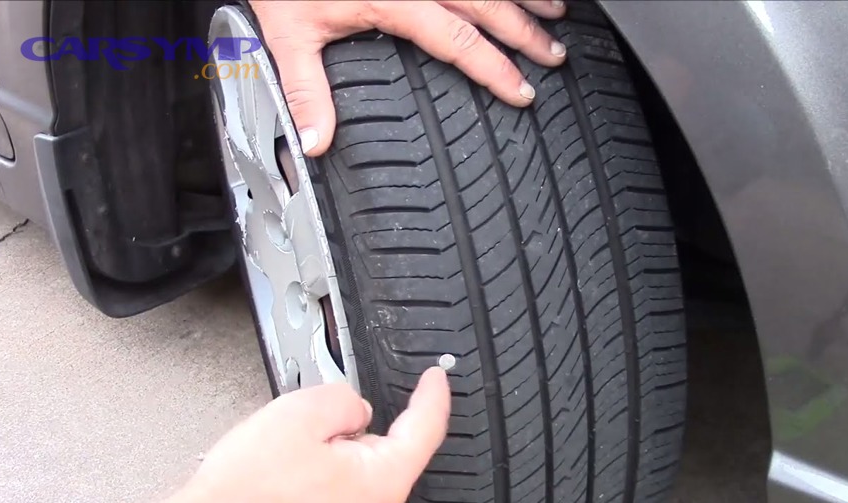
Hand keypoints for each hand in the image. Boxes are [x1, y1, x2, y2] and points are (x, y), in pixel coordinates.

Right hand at [168, 367, 450, 502]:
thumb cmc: (245, 491)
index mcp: (381, 479)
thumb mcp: (300, 415)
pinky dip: (318, 469)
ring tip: (284, 458)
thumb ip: (344, 398)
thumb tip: (356, 408)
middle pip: (385, 445)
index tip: (436, 376)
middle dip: (354, 425)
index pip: (426, 427)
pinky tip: (284, 472)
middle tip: (311, 425)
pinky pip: (337, 483)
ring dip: (329, 449)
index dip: (433, 394)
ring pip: (356, 464)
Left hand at [249, 0, 567, 155]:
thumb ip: (306, 92)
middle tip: (555, 57)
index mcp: (393, 0)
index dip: (495, 68)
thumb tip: (317, 143)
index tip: (522, 91)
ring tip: (558, 15)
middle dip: (526, 33)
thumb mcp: (289, 35)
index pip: (458, 39)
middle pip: (487, 4)